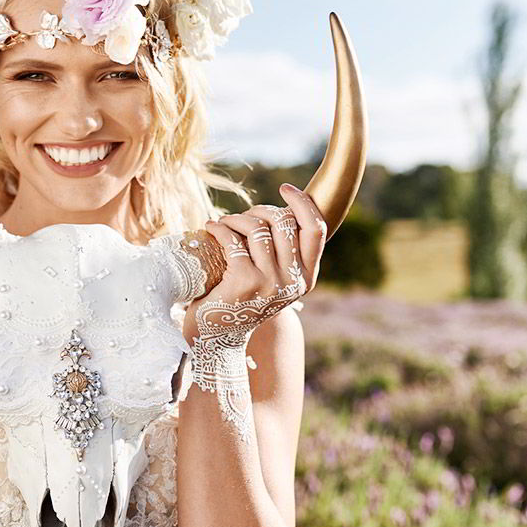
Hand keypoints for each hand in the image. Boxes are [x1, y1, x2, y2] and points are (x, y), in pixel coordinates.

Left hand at [183, 184, 325, 340]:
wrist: (215, 338)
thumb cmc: (242, 301)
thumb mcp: (272, 279)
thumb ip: (285, 253)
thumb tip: (286, 210)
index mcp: (305, 278)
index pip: (315, 229)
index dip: (302, 203)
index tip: (285, 189)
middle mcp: (292, 282)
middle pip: (283, 221)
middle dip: (260, 210)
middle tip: (241, 218)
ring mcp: (271, 283)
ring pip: (257, 228)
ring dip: (236, 219)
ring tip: (224, 224)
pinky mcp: (246, 282)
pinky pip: (234, 239)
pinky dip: (220, 228)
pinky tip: (211, 228)